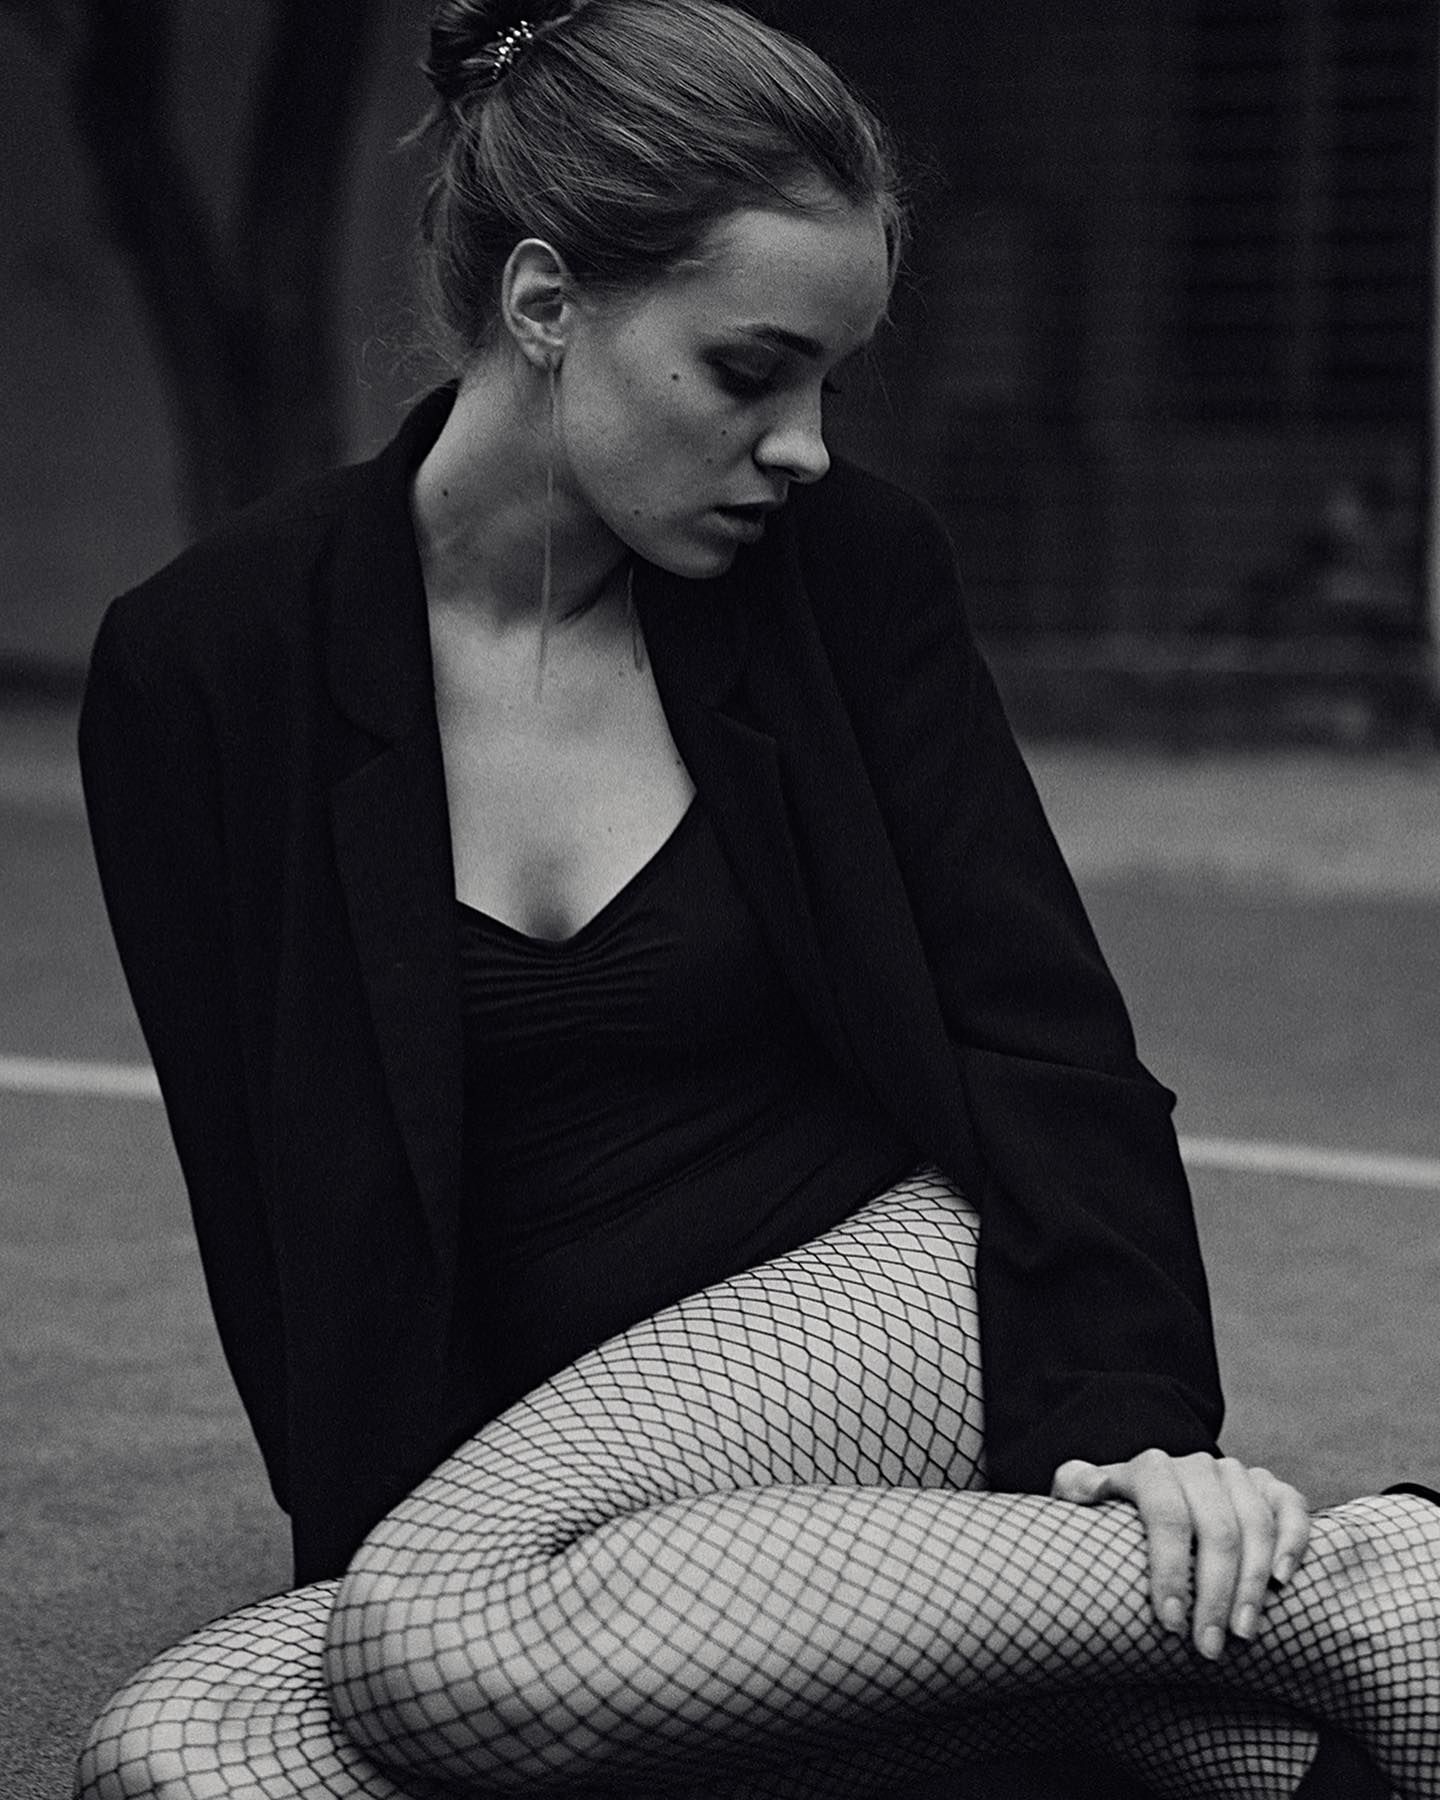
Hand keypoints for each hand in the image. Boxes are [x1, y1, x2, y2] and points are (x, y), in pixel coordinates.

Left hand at [1050, 1449, 1309, 1660]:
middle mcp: (1196, 1465)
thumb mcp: (1078, 1498)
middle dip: (1215, 1594)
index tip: (1170, 1624)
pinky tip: (1282, 1581)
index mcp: (1149, 1468)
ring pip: (1256, 1523)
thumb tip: (1092, 1488)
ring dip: (1254, 1583)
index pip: (1166, 1514)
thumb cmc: (1109, 1516)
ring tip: (1242, 1633)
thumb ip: (1075, 1486)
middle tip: (1209, 1647)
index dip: (1171, 1569)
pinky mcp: (1268, 1486)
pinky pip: (1291, 1506)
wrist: (1148, 1504)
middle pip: (1216, 1528)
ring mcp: (1235, 1474)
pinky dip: (1293, 1541)